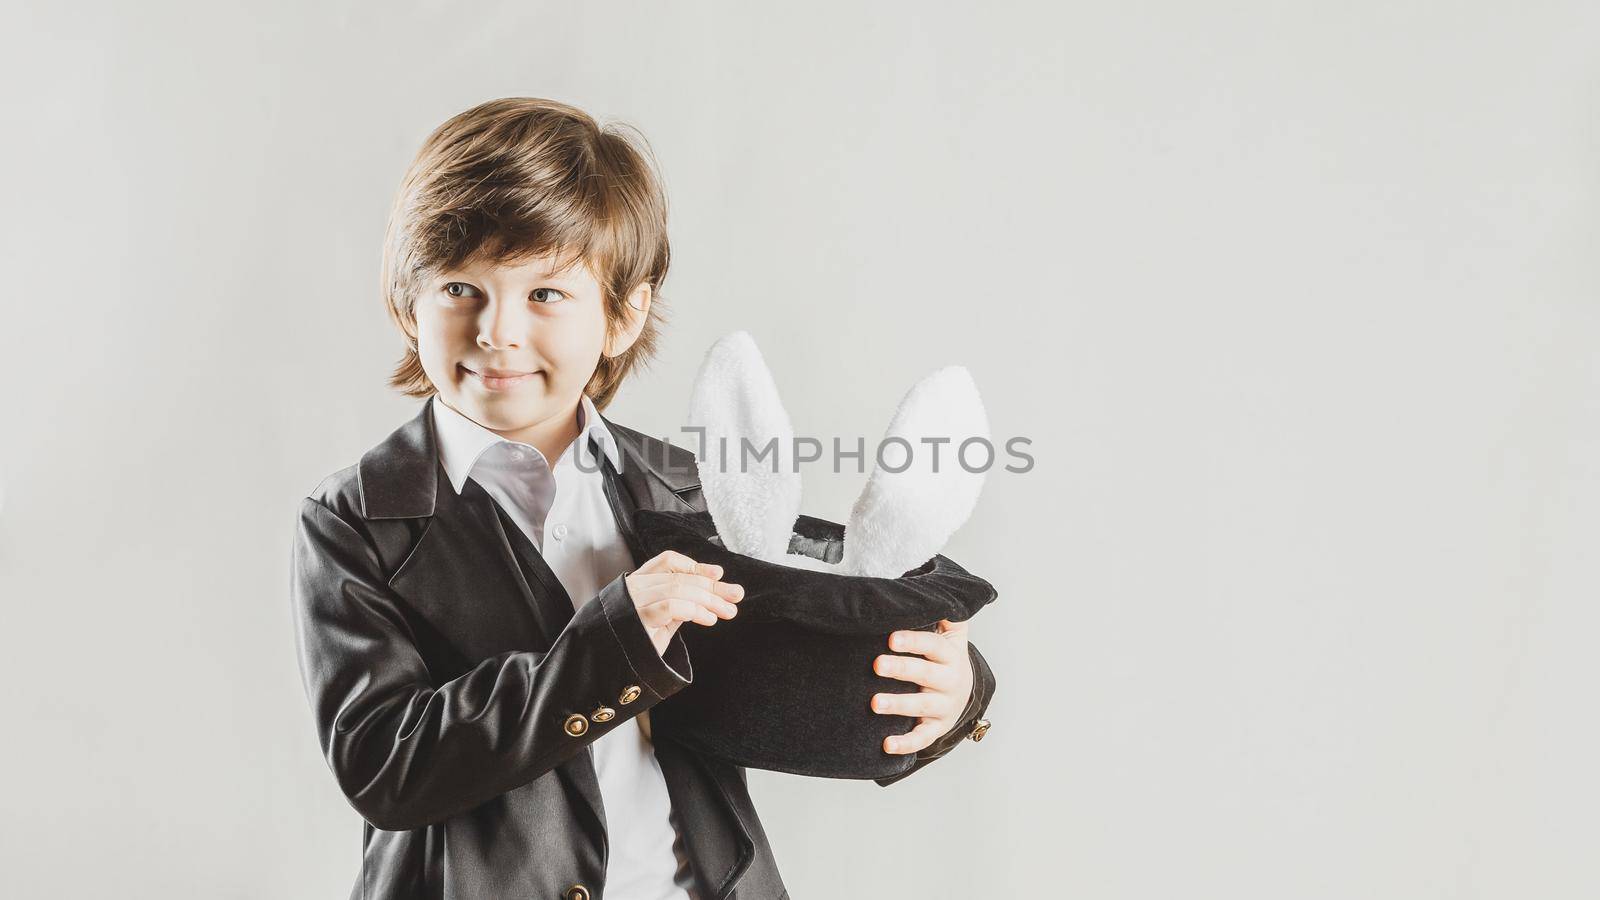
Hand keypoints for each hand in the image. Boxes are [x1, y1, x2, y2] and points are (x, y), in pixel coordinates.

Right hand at [626, 550, 744, 654]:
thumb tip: (712, 588)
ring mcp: (634, 602)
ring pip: (679, 589)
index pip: (668, 562)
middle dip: (712, 586)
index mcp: (639, 583)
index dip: (695, 566)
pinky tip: (709, 619)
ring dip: (709, 599)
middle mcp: (635, 588)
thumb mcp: (662, 620)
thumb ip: (681, 602)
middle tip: (735, 595)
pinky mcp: (638, 619)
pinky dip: (696, 610)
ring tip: (727, 611)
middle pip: (679, 577)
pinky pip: (673, 606)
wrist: (611, 668)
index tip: (718, 574)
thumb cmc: (635, 644)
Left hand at [871, 618, 974, 753]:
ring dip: (898, 704)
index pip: (933, 645)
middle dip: (901, 668)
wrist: (963, 691)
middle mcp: (949, 680)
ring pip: (921, 705)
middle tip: (876, 664)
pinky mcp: (936, 727)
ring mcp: (944, 706)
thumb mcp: (951, 632)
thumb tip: (928, 582)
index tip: (891, 637)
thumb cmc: (945, 656)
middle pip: (925, 673)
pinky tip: (885, 744)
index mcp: (950, 654)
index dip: (913, 641)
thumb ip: (943, 610)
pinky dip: (905, 743)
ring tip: (874, 703)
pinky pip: (922, 738)